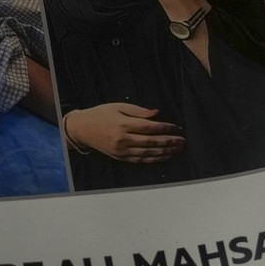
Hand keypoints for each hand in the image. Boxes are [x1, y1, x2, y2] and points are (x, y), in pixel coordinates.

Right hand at [64, 103, 183, 161]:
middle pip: (151, 142)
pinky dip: (154, 159)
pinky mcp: (120, 157)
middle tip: (182, 141)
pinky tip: (164, 157)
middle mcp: (123, 139)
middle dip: (169, 142)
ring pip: (148, 153)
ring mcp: (121, 150)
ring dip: (165, 152)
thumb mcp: (118, 106)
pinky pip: (140, 159)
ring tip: (177, 149)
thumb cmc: (100, 114)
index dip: (164, 128)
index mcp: (123, 124)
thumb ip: (138, 111)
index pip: (149, 127)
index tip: (176, 127)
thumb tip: (156, 113)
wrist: (82, 129)